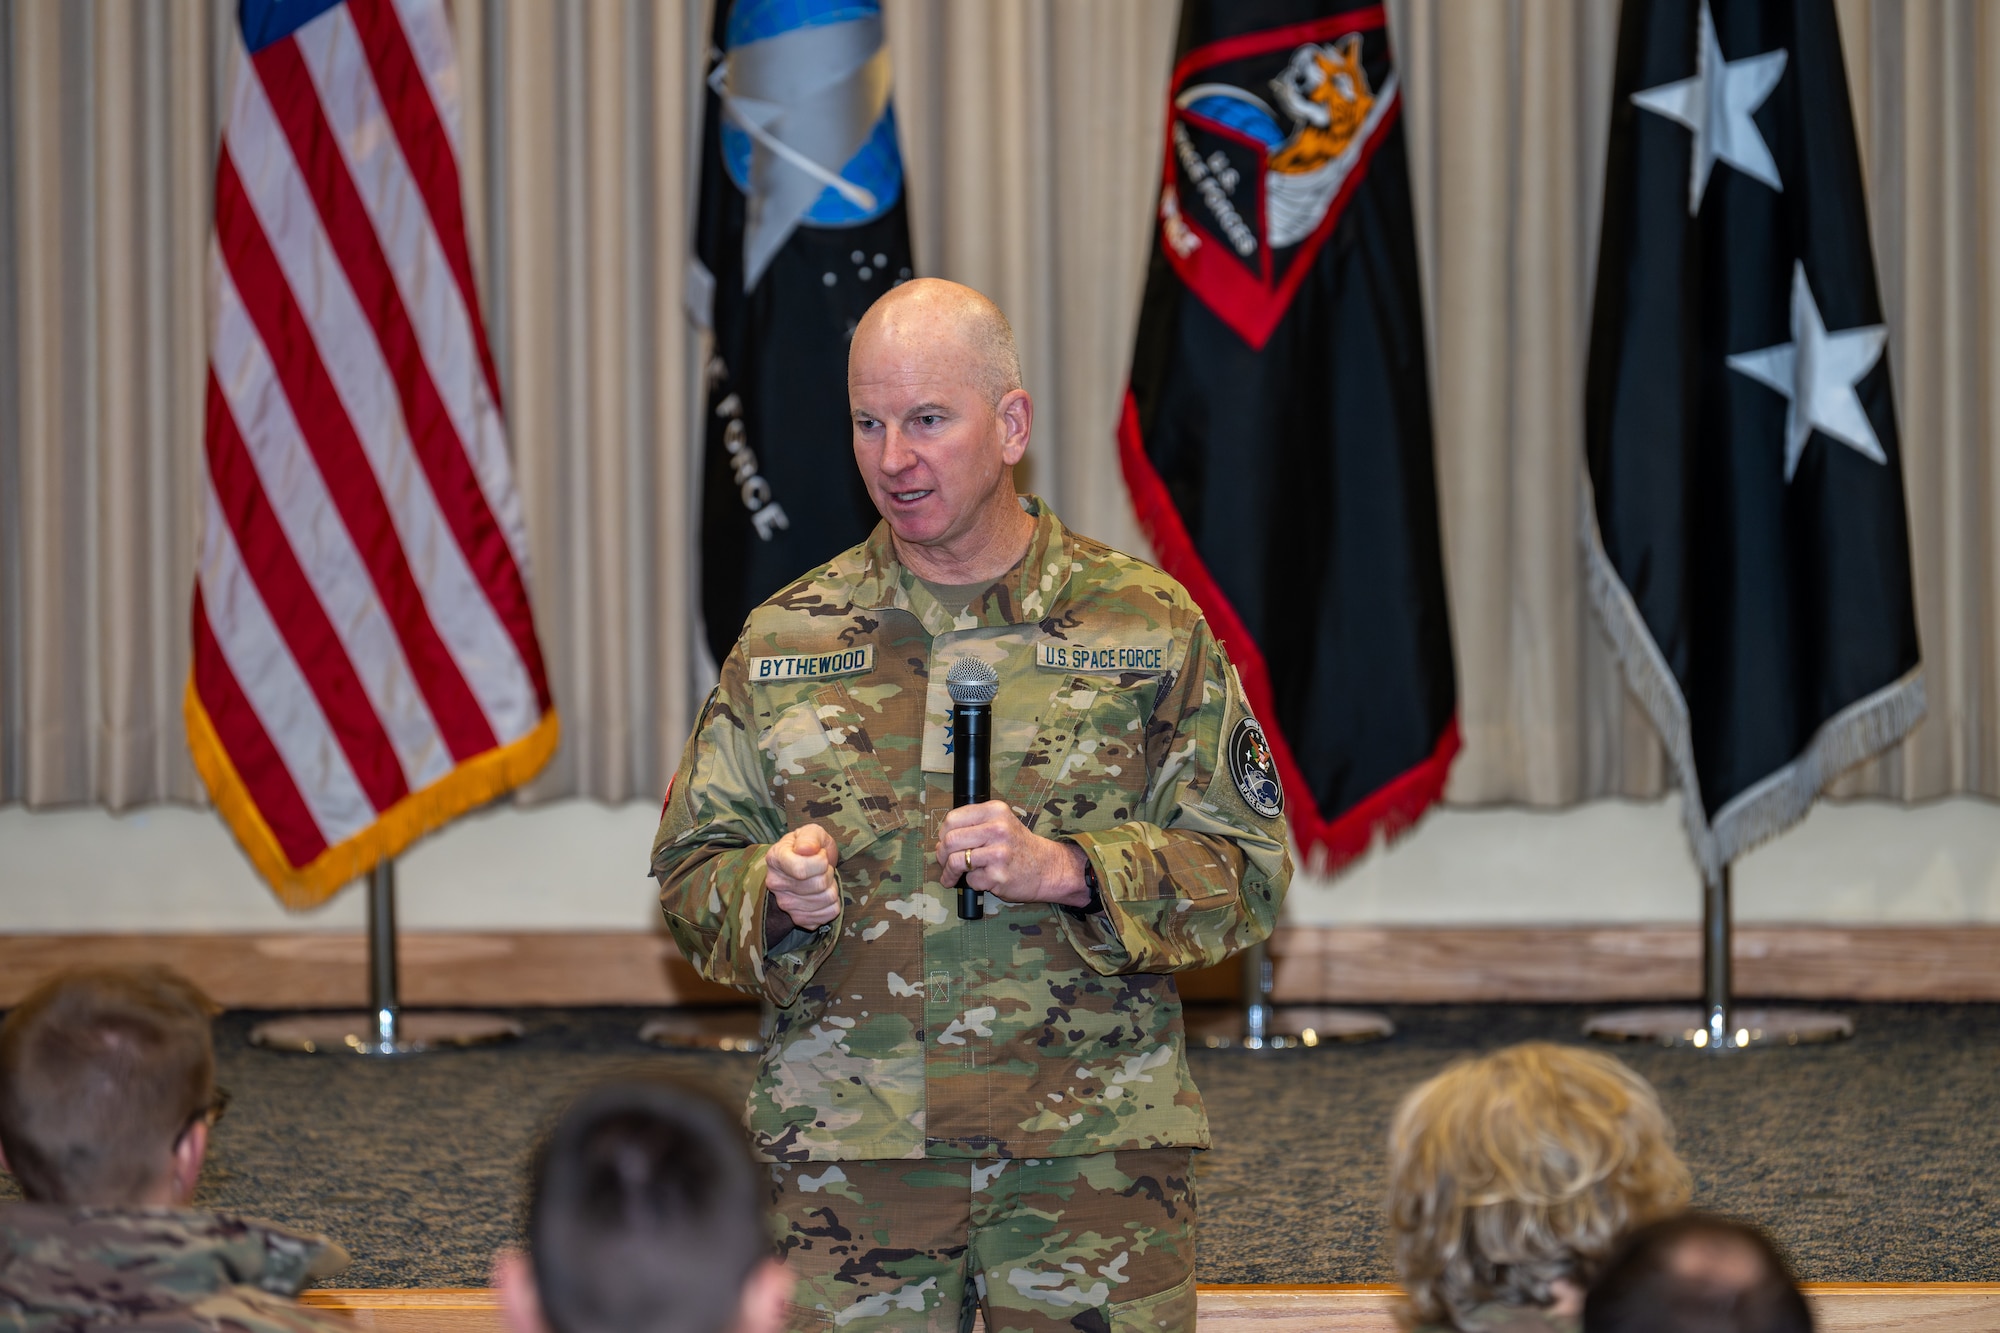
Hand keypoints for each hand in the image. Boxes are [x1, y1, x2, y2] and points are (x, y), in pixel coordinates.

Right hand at [767, 824, 840, 930]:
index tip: (819, 854)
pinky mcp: (798, 919)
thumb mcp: (811, 832)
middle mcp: (775, 884)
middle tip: (822, 868)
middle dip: (828, 872)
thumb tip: (806, 849)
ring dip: (832, 887)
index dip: (820, 861)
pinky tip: (823, 895)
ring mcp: (785, 904)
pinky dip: (833, 904)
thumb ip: (809, 837)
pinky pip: (829, 915)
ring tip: (822, 879)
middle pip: (818, 884)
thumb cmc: (810, 847)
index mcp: (775, 859)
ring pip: (827, 899)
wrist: (806, 866)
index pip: (801, 869)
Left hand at [937, 802, 1091, 906]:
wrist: (1046, 868)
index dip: (943, 834)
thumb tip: (941, 842)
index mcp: (995, 811)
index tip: (944, 843)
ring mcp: (999, 853)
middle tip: (945, 863)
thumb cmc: (1018, 846)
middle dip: (942, 855)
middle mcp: (997, 829)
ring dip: (949, 873)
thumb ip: (973, 825)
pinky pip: (970, 880)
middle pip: (950, 840)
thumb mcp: (1000, 823)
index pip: (952, 819)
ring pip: (956, 861)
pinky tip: (982, 880)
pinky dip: (972, 883)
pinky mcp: (998, 875)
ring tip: (951, 877)